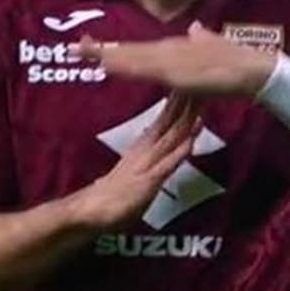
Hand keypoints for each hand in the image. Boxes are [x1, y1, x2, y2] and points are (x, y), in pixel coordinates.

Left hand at [78, 21, 275, 96]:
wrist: (254, 68)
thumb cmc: (236, 60)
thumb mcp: (213, 47)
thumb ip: (201, 38)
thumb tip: (194, 29)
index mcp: (173, 48)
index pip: (137, 49)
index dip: (114, 48)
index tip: (91, 46)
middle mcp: (168, 50)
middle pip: (128, 51)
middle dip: (100, 50)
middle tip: (73, 48)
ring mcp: (172, 60)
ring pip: (133, 59)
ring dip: (108, 56)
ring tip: (83, 52)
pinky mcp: (178, 73)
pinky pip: (147, 71)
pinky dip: (128, 67)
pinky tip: (111, 66)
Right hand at [80, 92, 202, 229]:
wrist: (89, 211)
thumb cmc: (112, 195)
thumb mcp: (132, 170)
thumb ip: (145, 156)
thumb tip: (154, 142)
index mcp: (144, 145)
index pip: (166, 118)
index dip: (180, 101)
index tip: (193, 82)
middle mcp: (146, 149)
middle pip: (170, 121)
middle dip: (186, 102)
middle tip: (200, 80)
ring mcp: (147, 164)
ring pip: (171, 137)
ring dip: (187, 120)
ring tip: (200, 99)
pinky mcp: (148, 181)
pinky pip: (167, 164)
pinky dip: (180, 151)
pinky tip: (191, 140)